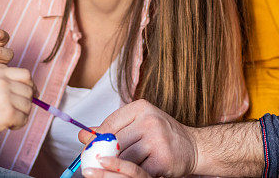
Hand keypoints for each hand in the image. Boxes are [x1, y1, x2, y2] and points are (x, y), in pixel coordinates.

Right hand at [0, 67, 33, 142]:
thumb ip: (8, 84)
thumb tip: (36, 91)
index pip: (26, 75)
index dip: (30, 86)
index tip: (30, 95)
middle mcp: (3, 81)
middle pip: (29, 91)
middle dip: (25, 103)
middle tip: (14, 111)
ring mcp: (6, 96)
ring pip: (28, 106)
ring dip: (21, 115)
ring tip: (7, 119)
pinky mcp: (7, 112)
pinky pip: (23, 119)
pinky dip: (17, 125)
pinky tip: (6, 125)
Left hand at [79, 100, 195, 177]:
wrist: (194, 147)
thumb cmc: (162, 135)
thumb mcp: (138, 124)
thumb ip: (112, 129)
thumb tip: (84, 135)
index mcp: (142, 107)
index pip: (109, 124)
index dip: (97, 139)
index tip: (91, 149)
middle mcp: (150, 121)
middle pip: (115, 143)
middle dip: (103, 156)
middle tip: (92, 164)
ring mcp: (157, 141)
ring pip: (124, 159)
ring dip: (115, 167)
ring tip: (108, 169)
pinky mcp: (161, 160)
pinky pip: (135, 171)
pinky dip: (128, 173)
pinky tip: (125, 172)